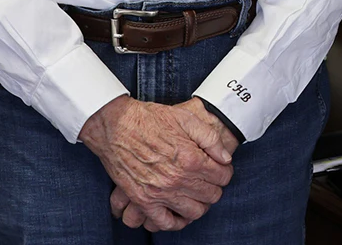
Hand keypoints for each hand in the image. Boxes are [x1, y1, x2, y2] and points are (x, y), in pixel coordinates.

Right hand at [80, 95, 234, 231]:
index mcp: (191, 158)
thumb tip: (226, 158)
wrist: (115, 126)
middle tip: (209, 179)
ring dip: (200, 204)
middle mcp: (178, 179)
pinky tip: (179, 211)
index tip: (219, 168)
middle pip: (212, 195)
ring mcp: (160, 193)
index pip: (223, 177)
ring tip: (196, 193)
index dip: (225, 172)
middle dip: (215, 187)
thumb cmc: (150, 119)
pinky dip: (175, 221)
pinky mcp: (143, 200)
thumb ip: (210, 139)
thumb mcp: (186, 118)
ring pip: (194, 212)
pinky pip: (165, 222)